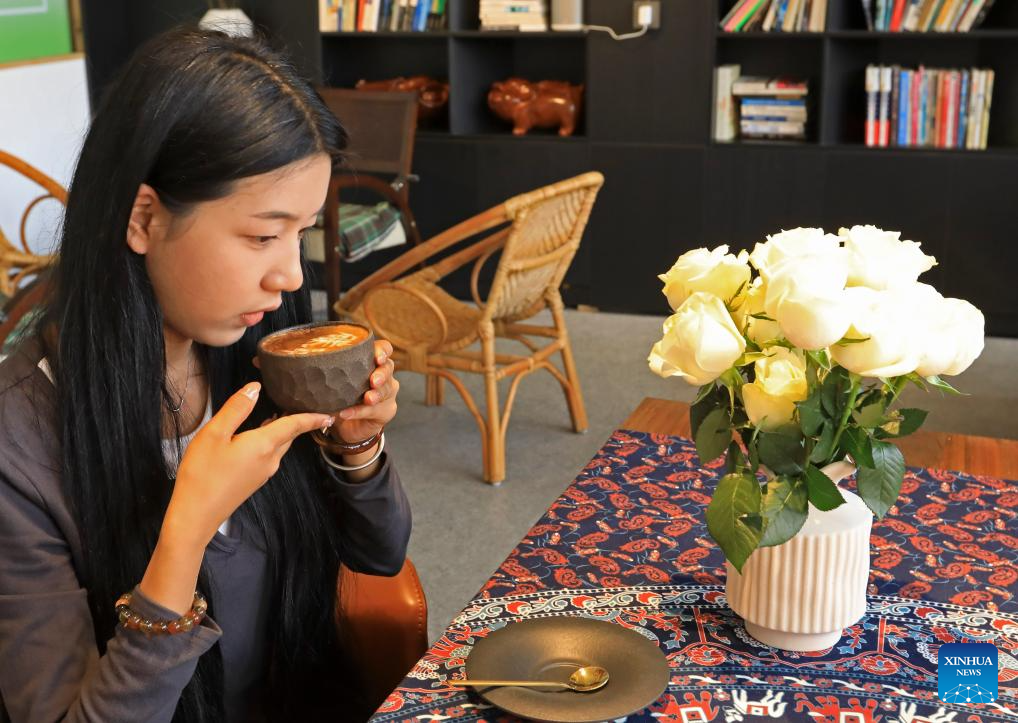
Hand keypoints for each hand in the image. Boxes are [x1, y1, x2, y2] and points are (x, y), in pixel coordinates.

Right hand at [163, 382, 334, 545]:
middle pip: (290, 436)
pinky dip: (270, 441)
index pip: (295, 425)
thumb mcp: (214, 434)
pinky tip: (257, 435)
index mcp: (264, 445)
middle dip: (298, 421)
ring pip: (279, 446)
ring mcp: (263, 473)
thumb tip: (254, 388)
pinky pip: (269, 456)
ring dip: (282, 431)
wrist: (196, 515)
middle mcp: (270, 460)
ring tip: (280, 414)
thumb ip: (236, 409)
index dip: (313, 417)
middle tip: (303, 405)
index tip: (330, 413)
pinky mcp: (254, 481)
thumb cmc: (202, 474)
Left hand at [328, 340, 398, 443]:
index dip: (382, 351)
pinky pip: (375, 410)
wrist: (344, 425)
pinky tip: (347, 413)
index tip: (377, 357)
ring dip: (375, 394)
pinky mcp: (386, 411)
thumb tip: (305, 364)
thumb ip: (328, 372)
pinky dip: (360, 412)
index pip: (384, 349)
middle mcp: (385, 375)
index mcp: (373, 362)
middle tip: (373, 381)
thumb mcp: (334, 382)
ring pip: (386, 390)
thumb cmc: (340, 398)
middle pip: (388, 368)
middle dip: (381, 374)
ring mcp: (388, 393)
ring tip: (367, 398)